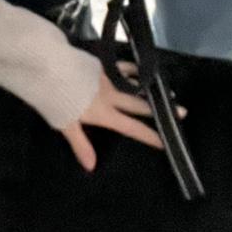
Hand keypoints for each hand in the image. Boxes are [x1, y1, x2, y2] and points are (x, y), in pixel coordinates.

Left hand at [60, 69, 176, 168]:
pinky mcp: (103, 64)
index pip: (131, 128)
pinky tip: (142, 70)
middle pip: (141, 106)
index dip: (149, 136)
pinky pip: (125, 67)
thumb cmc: (55, 97)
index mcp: (104, 113)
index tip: (165, 143)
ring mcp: (109, 79)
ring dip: (153, 91)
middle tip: (182, 113)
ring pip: (137, 86)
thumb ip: (80, 144)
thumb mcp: (65, 124)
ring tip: (169, 94)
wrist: (49, 66)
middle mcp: (112, 96)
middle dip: (161, 111)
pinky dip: (136, 70)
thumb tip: (91, 166)